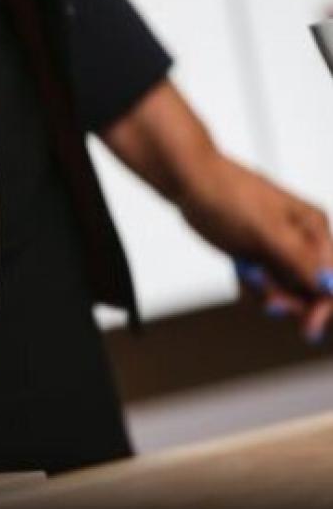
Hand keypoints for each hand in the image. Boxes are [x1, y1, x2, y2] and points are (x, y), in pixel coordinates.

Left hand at [101, 78, 332, 343]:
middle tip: (267, 301)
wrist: (190, 180)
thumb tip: (329, 285)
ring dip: (268, 291)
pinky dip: (252, 284)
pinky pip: (264, 285)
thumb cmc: (229, 196)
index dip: (324, 306)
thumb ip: (300, 260)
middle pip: (312, 291)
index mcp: (316, 230)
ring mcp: (279, 249)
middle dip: (291, 299)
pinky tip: (240, 268)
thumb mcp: (266, 232)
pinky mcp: (257, 254)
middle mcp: (303, 240)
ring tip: (247, 271)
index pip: (332, 281)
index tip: (307, 328)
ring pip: (286, 291)